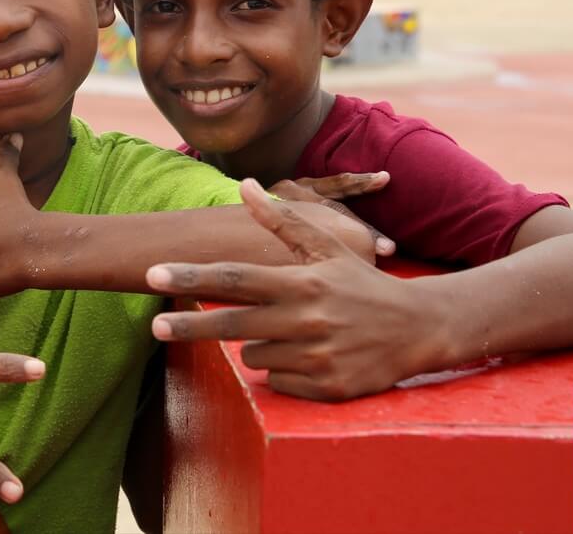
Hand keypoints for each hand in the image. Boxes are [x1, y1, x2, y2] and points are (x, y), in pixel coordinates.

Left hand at [146, 178, 448, 401]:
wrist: (419, 328)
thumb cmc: (363, 284)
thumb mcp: (327, 248)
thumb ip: (281, 221)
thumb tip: (244, 185)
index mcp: (300, 282)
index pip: (235, 278)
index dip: (191, 276)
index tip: (154, 275)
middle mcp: (305, 319)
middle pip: (230, 324)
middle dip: (189, 326)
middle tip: (155, 327)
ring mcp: (316, 356)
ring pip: (254, 356)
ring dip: (261, 346)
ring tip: (296, 334)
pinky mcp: (327, 387)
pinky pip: (279, 382)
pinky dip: (286, 371)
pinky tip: (312, 357)